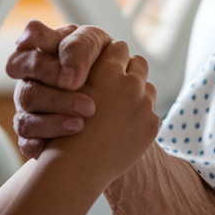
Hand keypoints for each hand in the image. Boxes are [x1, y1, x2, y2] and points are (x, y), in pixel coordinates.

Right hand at [6, 22, 111, 157]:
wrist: (118, 96)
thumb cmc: (102, 59)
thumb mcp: (95, 44)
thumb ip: (80, 47)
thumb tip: (68, 77)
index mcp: (39, 53)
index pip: (24, 55)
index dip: (42, 65)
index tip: (74, 79)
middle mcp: (30, 82)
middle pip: (27, 91)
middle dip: (57, 99)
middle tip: (89, 107)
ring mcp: (29, 110)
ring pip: (26, 120)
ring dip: (53, 123)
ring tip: (81, 125)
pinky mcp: (34, 135)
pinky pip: (26, 143)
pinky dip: (37, 145)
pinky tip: (53, 147)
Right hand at [48, 40, 158, 181]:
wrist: (76, 166)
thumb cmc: (62, 125)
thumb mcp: (66, 89)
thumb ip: (84, 68)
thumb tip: (100, 49)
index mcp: (108, 70)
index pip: (118, 47)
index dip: (111, 55)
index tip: (106, 62)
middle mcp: (129, 84)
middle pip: (139, 63)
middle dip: (129, 70)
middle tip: (118, 81)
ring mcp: (143, 105)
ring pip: (148, 88)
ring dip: (137, 93)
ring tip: (121, 104)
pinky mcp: (151, 125)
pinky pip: (150, 112)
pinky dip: (140, 117)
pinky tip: (124, 126)